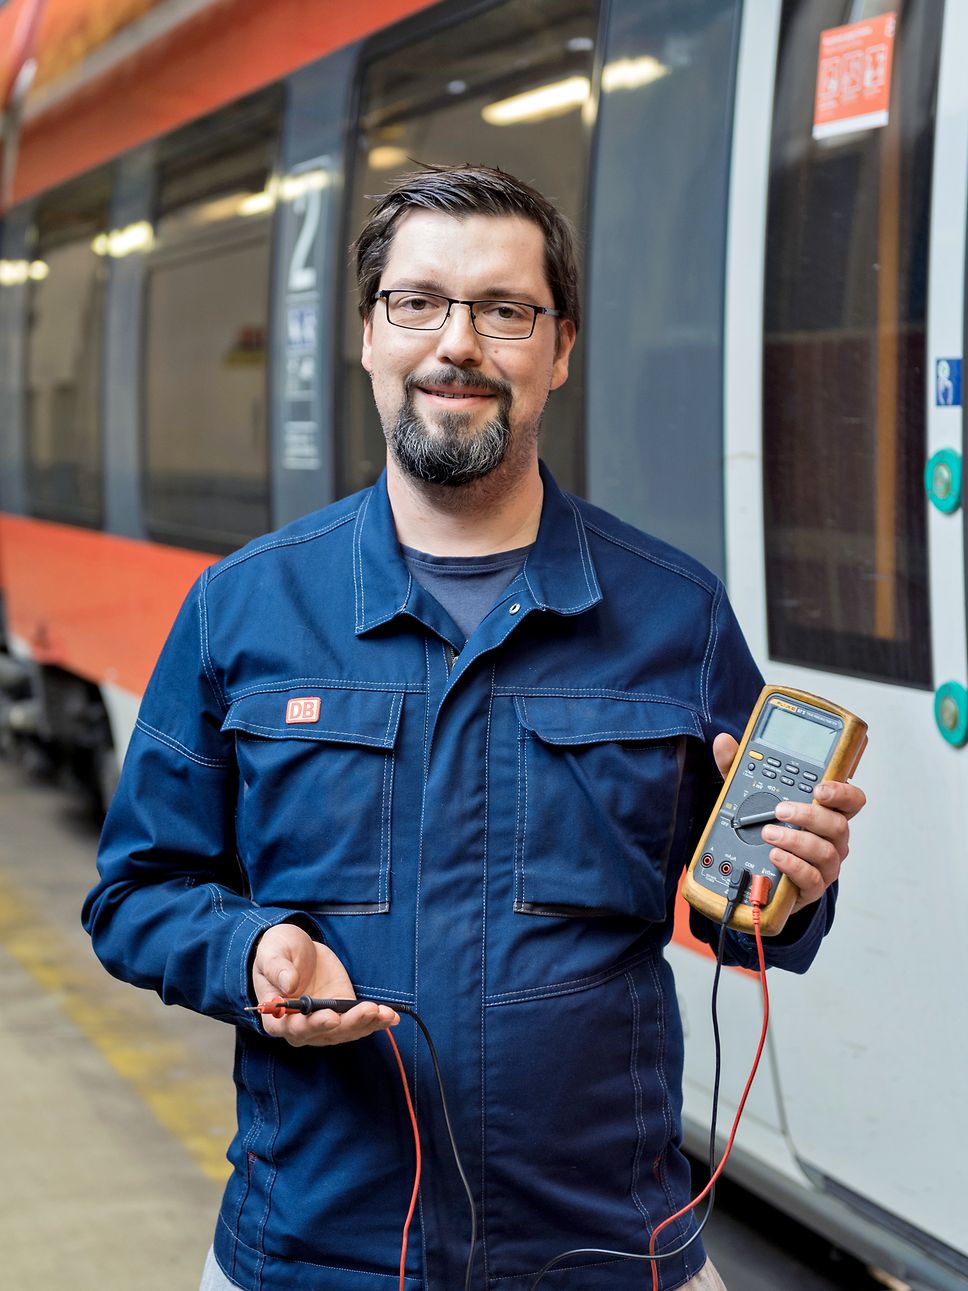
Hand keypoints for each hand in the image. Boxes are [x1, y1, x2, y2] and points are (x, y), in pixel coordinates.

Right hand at [251, 923, 397, 1046]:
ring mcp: (323, 1023)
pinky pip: (358, 1023)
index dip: (313, 1025)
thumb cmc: (276, 953)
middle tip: (368, 1010)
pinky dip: (376, 1021)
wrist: (295, 951)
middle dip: (349, 1023)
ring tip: (385, 1013)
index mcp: (276, 1017)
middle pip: (326, 1033)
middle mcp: (300, 1027)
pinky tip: (391, 1016)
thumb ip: (278, 968)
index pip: (293, 1028)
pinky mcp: (341, 1014)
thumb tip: (289, 983)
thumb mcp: (271, 953)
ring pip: (346, 1031)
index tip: (331, 1017)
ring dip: (367, 1023)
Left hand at [712, 733, 866, 916]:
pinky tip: (775, 856)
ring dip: (797, 841)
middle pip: (838, 825)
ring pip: (825, 852)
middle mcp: (832, 838)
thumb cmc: (767, 828)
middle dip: (809, 815)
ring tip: (769, 834)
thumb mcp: (749, 796)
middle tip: (780, 810)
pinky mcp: (812, 886)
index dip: (842, 792)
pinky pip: (811, 878)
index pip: (851, 800)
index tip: (820, 788)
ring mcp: (825, 864)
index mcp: (826, 812)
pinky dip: (793, 866)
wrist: (762, 874)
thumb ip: (739, 769)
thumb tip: (724, 742)